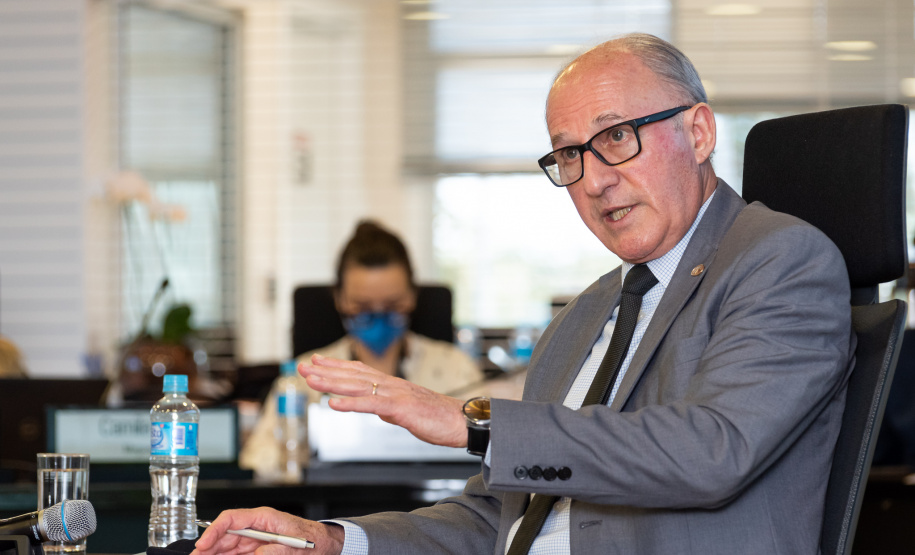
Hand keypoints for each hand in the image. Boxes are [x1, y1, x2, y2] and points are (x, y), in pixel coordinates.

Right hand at [191, 507, 343, 554]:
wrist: (324, 543)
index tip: (203, 546)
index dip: (214, 531)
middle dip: (207, 547)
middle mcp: (255, 526)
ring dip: (213, 554)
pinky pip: (234, 554)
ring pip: (226, 546)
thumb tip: (259, 553)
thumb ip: (279, 551)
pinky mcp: (255, 549)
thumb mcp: (298, 546)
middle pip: (224, 534)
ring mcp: (254, 539)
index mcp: (264, 518)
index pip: (231, 519)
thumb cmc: (312, 539)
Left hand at [301, 354, 466, 447]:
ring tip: (310, 380)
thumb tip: (377, 410)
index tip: (315, 361)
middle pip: (352, 375)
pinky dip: (350, 403)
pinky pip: (371, 405)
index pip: (358, 371)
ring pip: (357, 386)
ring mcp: (395, 394)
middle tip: (302, 367)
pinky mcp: (400, 408)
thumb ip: (389, 408)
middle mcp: (391, 385)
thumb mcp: (407, 411)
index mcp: (392, 385)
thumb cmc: (438, 417)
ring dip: (331, 383)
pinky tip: (333, 403)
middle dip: (325, 371)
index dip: (335, 366)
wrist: (462, 421)